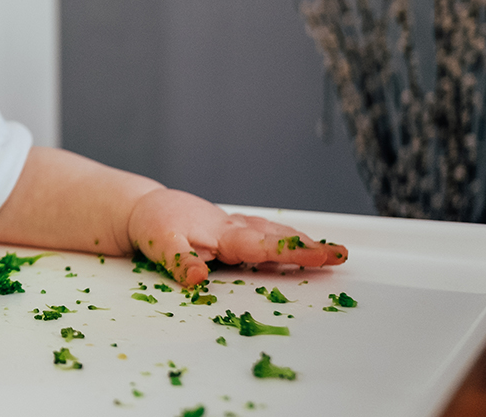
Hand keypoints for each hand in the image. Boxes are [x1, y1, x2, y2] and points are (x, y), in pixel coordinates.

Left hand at [127, 189, 347, 286]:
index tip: (320, 256)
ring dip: (302, 241)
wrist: (145, 208)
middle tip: (341, 256)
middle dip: (310, 247)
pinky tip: (300, 245)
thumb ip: (179, 261)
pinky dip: (285, 238)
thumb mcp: (159, 244)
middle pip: (277, 237)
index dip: (291, 252)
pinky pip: (265, 232)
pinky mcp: (232, 229)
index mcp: (221, 233)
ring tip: (331, 253)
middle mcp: (233, 228)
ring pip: (274, 232)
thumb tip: (197, 278)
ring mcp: (235, 227)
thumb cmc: (154, 224)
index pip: (261, 246)